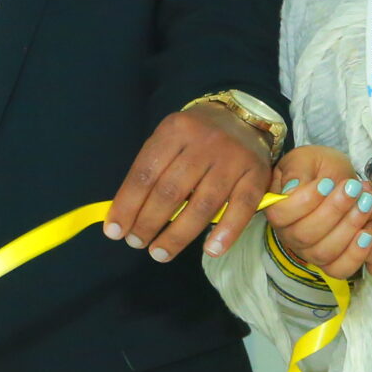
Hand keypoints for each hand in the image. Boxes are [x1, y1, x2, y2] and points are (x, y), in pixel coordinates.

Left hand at [103, 101, 275, 260]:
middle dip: (148, 222)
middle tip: (136, 243)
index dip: (127, 205)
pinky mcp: (257, 175)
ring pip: (202, 204)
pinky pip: (241, 208)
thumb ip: (150, 172)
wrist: (241, 118)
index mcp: (173, 131)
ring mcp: (232, 159)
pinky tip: (210, 250)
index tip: (114, 231)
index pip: (144, 174)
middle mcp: (203, 143)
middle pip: (170, 191)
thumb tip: (125, 215)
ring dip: (178, 235)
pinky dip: (226, 232)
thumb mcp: (167, 141)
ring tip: (160, 253)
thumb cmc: (194, 138)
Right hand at [262, 146, 364, 276]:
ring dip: (348, 228)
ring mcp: (308, 250)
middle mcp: (288, 234)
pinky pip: (339, 269)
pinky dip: (355, 255)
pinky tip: (368, 235)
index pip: (280, 214)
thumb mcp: (307, 159)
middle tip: (354, 189)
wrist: (341, 180)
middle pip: (304, 234)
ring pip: (322, 252)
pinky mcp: (330, 261)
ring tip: (366, 205)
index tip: (329, 183)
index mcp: (277, 208)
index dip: (304, 202)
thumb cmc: (321, 168)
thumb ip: (298, 170)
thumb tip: (292, 189)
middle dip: (334, 211)